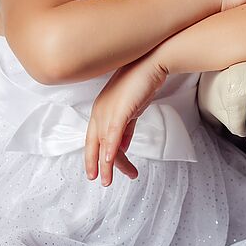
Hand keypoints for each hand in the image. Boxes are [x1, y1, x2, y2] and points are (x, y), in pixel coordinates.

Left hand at [85, 55, 167, 186]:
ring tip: (111, 180)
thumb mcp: (131, 110)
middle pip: (95, 144)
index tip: (97, 171)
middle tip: (103, 181)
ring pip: (104, 144)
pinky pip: (113, 135)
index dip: (92, 156)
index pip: (94, 138)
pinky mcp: (120, 111)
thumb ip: (124, 129)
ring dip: (108, 165)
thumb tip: (121, 146)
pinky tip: (110, 163)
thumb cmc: (142, 83)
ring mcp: (108, 111)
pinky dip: (110, 150)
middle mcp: (100, 111)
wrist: (152, 64)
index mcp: (100, 110)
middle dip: (97, 166)